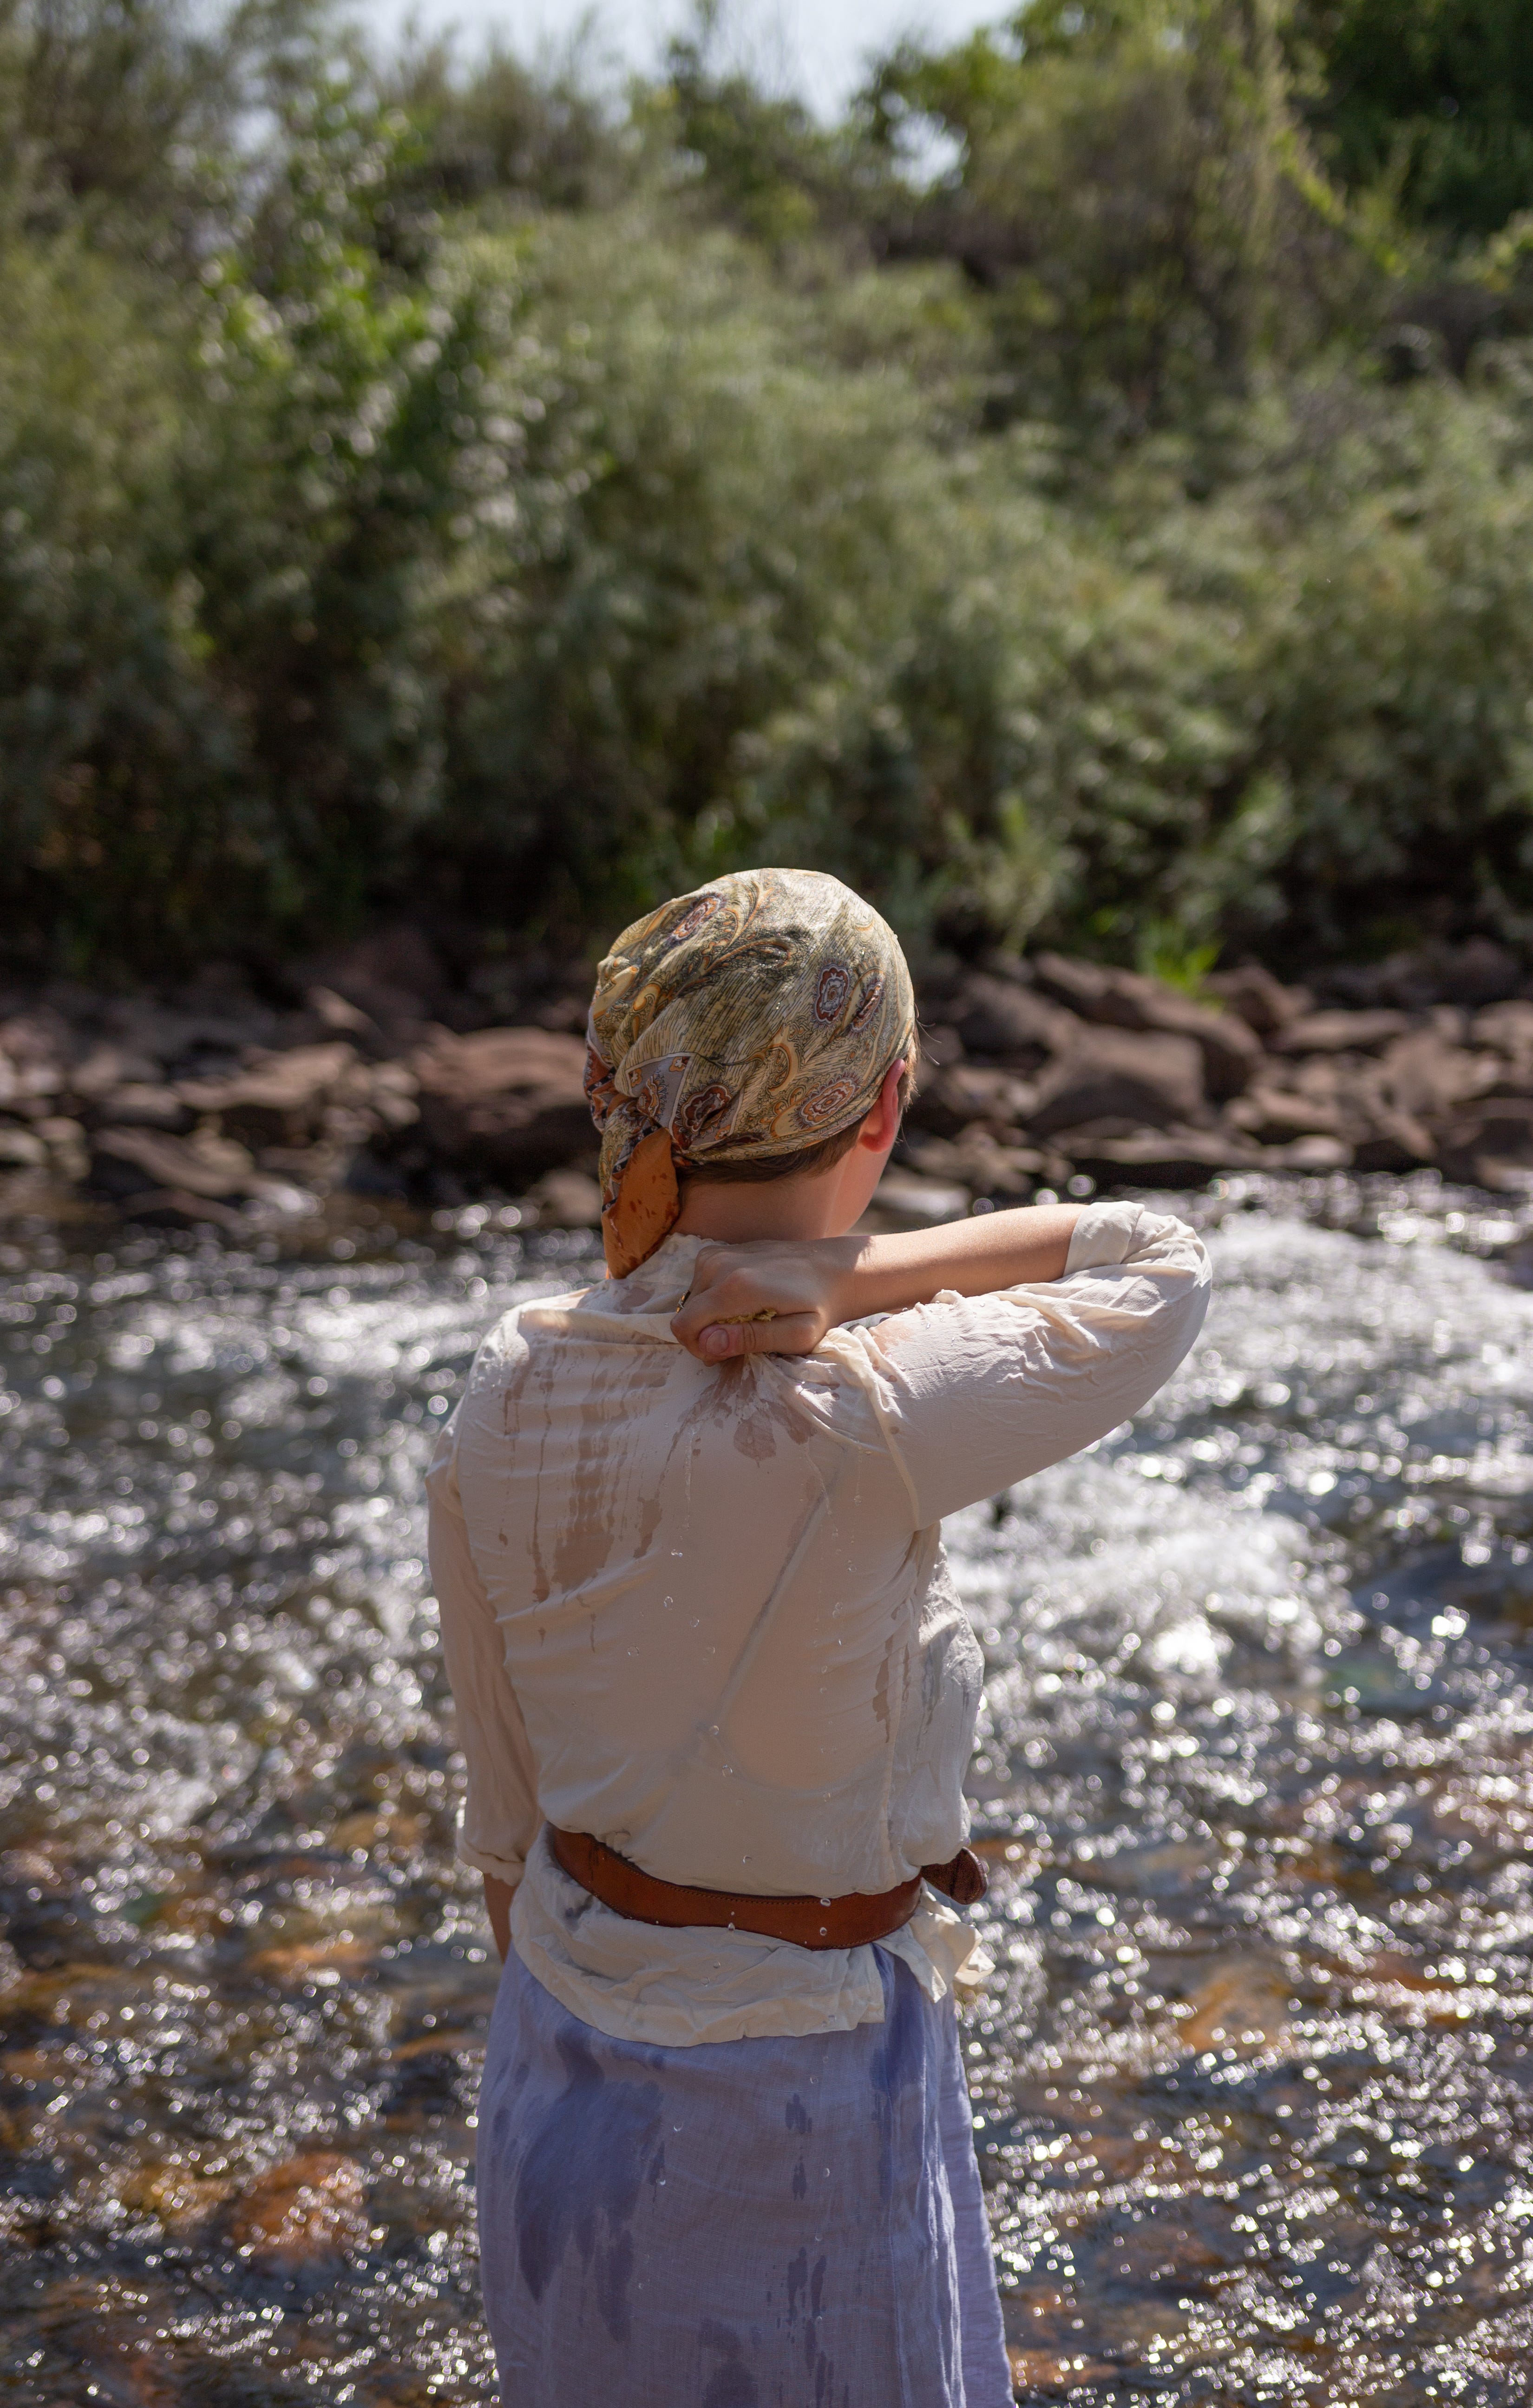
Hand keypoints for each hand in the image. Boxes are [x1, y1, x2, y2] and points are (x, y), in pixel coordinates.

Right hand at [670, 1238, 854, 1362]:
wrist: (835, 1268)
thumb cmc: (820, 1308)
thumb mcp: (797, 1335)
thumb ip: (751, 1339)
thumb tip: (708, 1343)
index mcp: (736, 1287)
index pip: (684, 1326)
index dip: (699, 1349)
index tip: (726, 1354)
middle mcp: (720, 1264)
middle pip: (686, 1313)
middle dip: (706, 1334)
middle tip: (742, 1340)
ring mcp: (720, 1253)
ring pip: (692, 1299)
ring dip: (711, 1315)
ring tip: (746, 1320)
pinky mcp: (723, 1249)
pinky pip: (701, 1282)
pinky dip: (715, 1297)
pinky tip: (744, 1301)